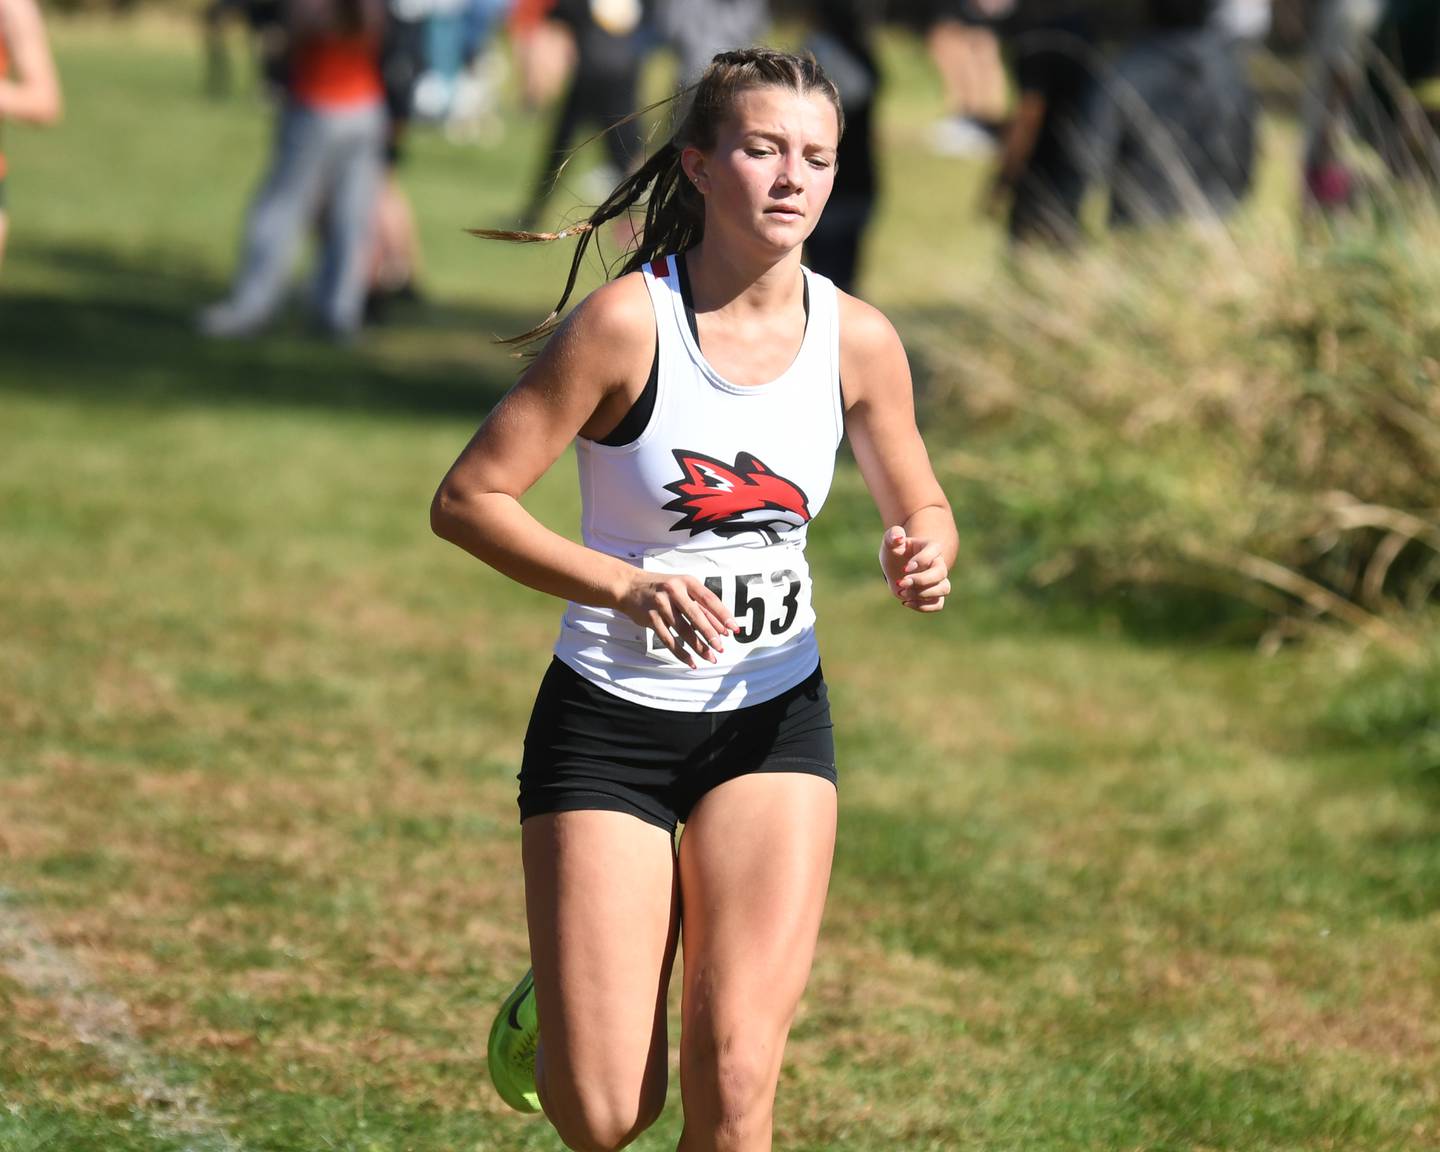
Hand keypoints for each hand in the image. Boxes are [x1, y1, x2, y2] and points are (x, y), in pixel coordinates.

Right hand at [617, 571, 737, 668]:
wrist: (628, 586)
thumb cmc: (662, 588)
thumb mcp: (682, 588)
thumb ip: (700, 605)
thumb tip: (722, 627)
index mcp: (686, 582)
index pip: (709, 599)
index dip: (722, 615)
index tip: (733, 629)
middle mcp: (674, 591)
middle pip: (696, 616)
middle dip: (711, 634)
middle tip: (722, 648)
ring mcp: (661, 605)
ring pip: (683, 631)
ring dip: (698, 647)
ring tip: (711, 657)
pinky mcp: (651, 618)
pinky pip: (669, 640)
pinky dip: (681, 653)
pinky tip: (691, 662)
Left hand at [880, 526, 950, 612]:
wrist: (896, 566)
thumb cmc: (895, 551)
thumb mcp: (890, 542)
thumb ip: (892, 535)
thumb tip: (899, 537)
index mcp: (929, 547)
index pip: (934, 550)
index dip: (921, 560)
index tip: (904, 568)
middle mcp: (938, 563)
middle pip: (941, 573)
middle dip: (921, 580)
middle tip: (902, 582)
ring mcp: (938, 580)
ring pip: (944, 589)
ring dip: (923, 594)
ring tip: (902, 592)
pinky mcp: (933, 595)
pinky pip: (938, 604)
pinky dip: (923, 607)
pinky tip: (906, 602)